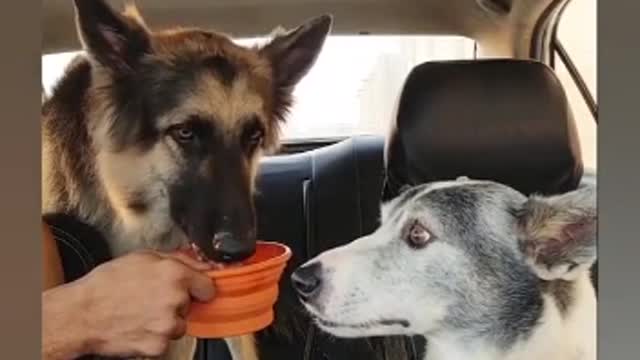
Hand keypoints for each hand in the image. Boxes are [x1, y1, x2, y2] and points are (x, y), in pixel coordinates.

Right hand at [74, 250, 213, 356]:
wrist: (81, 315)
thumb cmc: (106, 285)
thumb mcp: (142, 257)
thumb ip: (177, 258)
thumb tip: (199, 263)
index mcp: (174, 274)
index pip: (209, 286)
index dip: (198, 288)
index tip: (192, 290)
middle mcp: (175, 299)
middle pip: (191, 306)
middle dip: (177, 303)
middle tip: (152, 299)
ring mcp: (168, 325)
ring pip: (179, 325)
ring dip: (166, 321)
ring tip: (141, 313)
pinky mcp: (159, 346)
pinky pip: (165, 342)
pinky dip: (154, 337)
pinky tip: (137, 326)